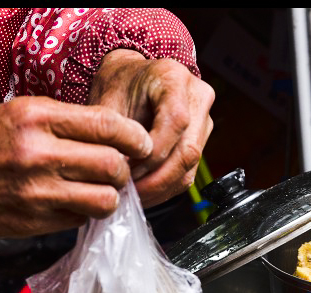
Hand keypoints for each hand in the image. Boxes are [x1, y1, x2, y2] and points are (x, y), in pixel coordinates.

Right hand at [0, 96, 152, 241]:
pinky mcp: (33, 223)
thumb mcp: (16, 113)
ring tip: (96, 190)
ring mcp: (36, 193)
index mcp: (37, 117)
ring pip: (104, 200)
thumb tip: (113, 135)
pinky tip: (68, 204)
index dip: (135, 138)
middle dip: (125, 170)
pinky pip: (79, 220)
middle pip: (114, 166)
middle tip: (117, 171)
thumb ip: (63, 121)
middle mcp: (39, 154)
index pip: (109, 125)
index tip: (141, 144)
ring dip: (108, 197)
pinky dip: (82, 213)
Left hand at [87, 49, 214, 207]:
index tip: (128, 168)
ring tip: (132, 195)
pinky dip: (164, 188)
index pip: (176, 121)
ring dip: (159, 188)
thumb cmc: (118, 86)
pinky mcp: (199, 142)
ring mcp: (202, 121)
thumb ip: (115, 135)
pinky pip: (187, 174)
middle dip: (156, 179)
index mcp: (174, 78)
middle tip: (128, 191)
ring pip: (189, 168)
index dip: (153, 153)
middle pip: (187, 151)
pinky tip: (143, 192)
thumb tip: (118, 172)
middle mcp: (197, 97)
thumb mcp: (108, 102)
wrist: (130, 79)